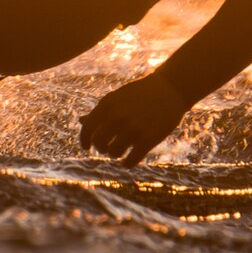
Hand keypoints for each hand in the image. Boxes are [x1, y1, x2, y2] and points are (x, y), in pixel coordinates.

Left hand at [79, 71, 194, 162]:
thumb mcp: (117, 98)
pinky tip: (127, 160)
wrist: (170, 89)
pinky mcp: (148, 139)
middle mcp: (118, 117)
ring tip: (121, 149)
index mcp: (107, 104)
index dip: (84, 140)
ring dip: (116, 154)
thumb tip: (81, 121)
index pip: (87, 129)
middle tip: (107, 147)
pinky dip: (126, 163)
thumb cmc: (140, 93)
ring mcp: (133, 129)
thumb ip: (100, 111)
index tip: (86, 147)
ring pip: (113, 153)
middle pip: (99, 144)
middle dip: (102, 148)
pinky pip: (129, 161)